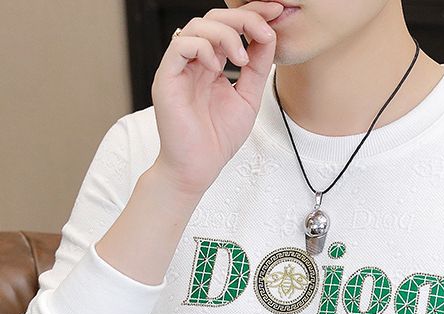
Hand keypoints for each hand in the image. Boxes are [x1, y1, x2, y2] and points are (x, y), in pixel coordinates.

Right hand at [150, 1, 284, 195]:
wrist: (198, 168)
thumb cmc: (217, 139)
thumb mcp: (248, 98)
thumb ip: (257, 68)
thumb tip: (269, 36)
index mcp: (211, 64)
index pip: (229, 26)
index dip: (252, 15)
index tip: (276, 13)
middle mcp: (193, 62)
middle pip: (213, 18)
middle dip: (243, 18)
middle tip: (264, 30)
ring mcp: (179, 68)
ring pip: (197, 26)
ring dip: (226, 35)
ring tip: (241, 60)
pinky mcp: (166, 78)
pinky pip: (181, 45)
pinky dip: (203, 49)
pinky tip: (218, 69)